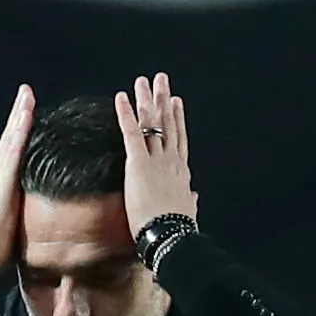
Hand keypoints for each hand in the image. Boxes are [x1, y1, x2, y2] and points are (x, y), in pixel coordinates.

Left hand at [115, 73, 197, 232]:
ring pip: (151, 123)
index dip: (177, 119)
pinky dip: (125, 113)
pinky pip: (131, 132)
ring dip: (146, 100)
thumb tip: (194, 196)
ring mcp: (155, 160)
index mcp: (181, 172)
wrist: (172, 236)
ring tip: (142, 81)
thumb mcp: (187, 211)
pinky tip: (121, 97)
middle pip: (167, 123)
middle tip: (160, 79)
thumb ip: (190, 200)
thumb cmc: (179, 230)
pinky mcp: (138, 164)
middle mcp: (170, 160)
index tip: (176, 102)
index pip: (178, 139)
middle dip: (163, 99)